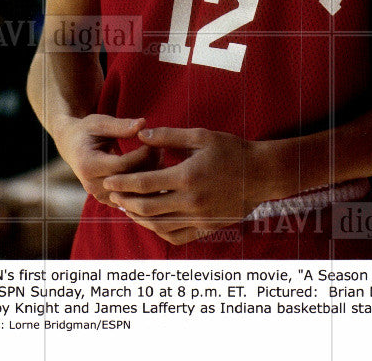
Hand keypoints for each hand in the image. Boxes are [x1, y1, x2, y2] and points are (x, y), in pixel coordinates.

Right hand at [53, 115, 157, 205]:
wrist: (72, 146)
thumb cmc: (87, 130)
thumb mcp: (100, 122)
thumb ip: (121, 125)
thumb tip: (143, 124)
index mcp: (87, 165)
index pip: (122, 165)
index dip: (142, 154)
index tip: (156, 142)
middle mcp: (91, 185)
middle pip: (128, 181)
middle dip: (149, 165)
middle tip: (162, 149)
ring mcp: (99, 195)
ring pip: (132, 192)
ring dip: (149, 177)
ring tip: (160, 157)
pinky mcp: (107, 199)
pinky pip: (130, 197)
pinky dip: (144, 186)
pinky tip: (155, 170)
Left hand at [103, 127, 268, 245]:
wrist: (261, 174)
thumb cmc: (232, 150)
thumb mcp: (201, 136)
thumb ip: (169, 136)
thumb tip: (141, 135)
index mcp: (187, 176)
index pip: (145, 183)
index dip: (123, 182)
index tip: (109, 180)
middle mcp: (191, 201)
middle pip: (146, 208)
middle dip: (125, 201)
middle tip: (112, 195)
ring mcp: (198, 218)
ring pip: (158, 225)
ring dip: (138, 217)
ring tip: (127, 208)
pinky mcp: (206, 228)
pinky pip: (175, 236)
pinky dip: (158, 231)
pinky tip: (151, 221)